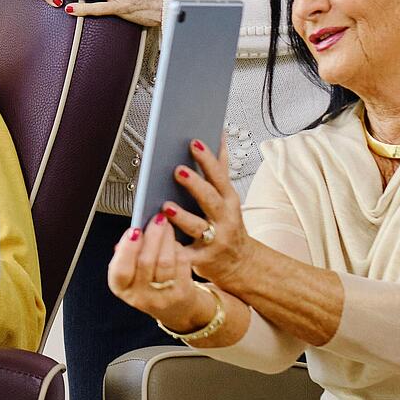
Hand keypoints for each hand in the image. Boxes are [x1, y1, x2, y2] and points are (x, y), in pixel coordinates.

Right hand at [105, 218, 214, 331]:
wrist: (177, 310)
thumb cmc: (150, 285)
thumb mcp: (132, 275)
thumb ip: (128, 256)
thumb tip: (133, 232)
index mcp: (123, 289)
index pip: (120, 270)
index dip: (127, 249)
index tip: (134, 230)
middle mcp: (141, 296)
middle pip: (145, 262)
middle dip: (152, 236)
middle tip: (157, 219)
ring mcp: (163, 296)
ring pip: (165, 262)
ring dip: (166, 238)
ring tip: (166, 224)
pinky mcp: (182, 292)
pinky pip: (180, 264)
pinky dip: (178, 248)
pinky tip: (174, 240)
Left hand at [155, 139, 252, 287]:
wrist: (241, 264)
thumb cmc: (228, 225)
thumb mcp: (228, 197)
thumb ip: (221, 169)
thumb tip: (220, 135)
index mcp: (228, 199)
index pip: (218, 175)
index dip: (207, 159)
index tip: (194, 142)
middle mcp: (224, 218)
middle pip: (210, 199)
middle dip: (195, 184)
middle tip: (178, 170)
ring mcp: (214, 239)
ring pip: (198, 227)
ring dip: (182, 217)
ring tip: (165, 207)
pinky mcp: (202, 259)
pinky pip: (184, 253)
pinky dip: (171, 248)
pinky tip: (158, 239)